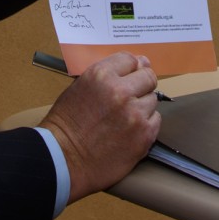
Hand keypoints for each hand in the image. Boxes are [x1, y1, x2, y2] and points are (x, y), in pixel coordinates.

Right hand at [39, 52, 162, 202]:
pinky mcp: (144, 135)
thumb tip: (139, 63)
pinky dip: (146, 125)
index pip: (131, 60)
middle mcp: (121, 91)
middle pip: (148, 77)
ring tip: (123, 119)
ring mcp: (135, 114)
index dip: (130, 69)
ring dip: (141, 106)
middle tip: (128, 98)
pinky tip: (129, 131)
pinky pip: (155, 120)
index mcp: (101, 75)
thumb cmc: (66, 124)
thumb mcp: (79, 88)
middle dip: (140, 85)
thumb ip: (107, 75)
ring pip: (152, 100)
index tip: (127, 78)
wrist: (62, 160)